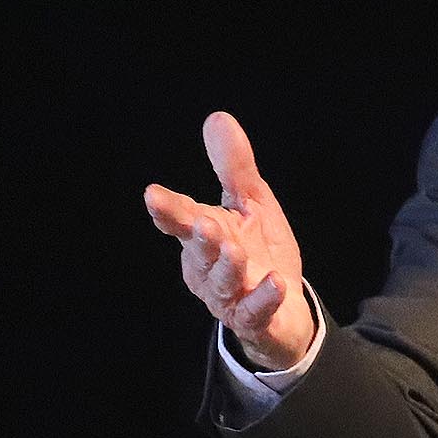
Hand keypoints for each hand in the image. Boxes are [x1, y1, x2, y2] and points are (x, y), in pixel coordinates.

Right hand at [144, 111, 317, 370]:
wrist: (284, 310)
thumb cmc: (259, 251)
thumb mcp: (250, 204)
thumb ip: (234, 168)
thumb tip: (218, 118)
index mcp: (202, 237)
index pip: (181, 220)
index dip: (168, 209)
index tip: (153, 195)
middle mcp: (209, 268)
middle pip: (200, 253)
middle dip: (200, 239)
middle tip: (202, 223)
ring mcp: (230, 297)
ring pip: (223, 282)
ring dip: (228, 266)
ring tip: (234, 248)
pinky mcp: (255, 319)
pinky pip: (256, 312)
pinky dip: (264, 298)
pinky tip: (276, 283)